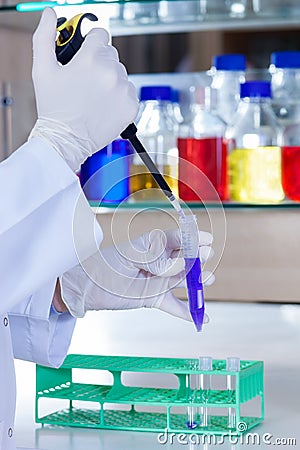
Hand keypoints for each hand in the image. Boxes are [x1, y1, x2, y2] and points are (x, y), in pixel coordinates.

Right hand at [30, 8, 138, 170]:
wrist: (67, 141)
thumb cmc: (54, 108)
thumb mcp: (43, 69)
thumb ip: (45, 37)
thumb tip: (50, 15)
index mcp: (91, 59)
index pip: (100, 35)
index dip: (90, 45)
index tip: (85, 56)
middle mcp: (111, 72)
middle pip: (111, 54)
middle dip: (99, 63)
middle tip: (85, 81)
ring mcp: (123, 90)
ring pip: (121, 73)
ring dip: (110, 80)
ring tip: (94, 96)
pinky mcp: (131, 106)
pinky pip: (129, 91)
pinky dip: (119, 97)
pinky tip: (104, 105)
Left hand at [60, 229, 214, 321]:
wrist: (87, 287)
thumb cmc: (105, 264)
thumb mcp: (130, 256)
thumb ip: (155, 260)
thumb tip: (176, 265)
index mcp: (152, 245)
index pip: (177, 239)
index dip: (192, 239)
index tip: (206, 240)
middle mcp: (159, 263)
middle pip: (185, 260)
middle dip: (198, 258)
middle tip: (206, 257)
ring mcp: (158, 281)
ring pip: (183, 281)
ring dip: (197, 282)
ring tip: (208, 280)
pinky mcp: (154, 299)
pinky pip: (174, 306)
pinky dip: (187, 312)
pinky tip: (202, 317)